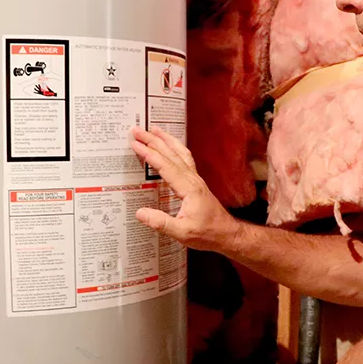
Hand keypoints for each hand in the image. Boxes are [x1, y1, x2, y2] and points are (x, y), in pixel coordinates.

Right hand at [130, 126, 239, 251]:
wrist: (227, 234)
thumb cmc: (207, 233)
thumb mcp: (182, 233)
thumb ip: (161, 223)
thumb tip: (140, 213)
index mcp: (189, 189)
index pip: (166, 166)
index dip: (149, 154)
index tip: (135, 144)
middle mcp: (193, 180)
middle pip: (172, 154)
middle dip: (154, 140)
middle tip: (137, 130)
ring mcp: (196, 180)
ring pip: (180, 153)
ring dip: (166, 140)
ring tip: (154, 130)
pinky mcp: (196, 183)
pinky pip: (185, 160)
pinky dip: (175, 149)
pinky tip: (170, 147)